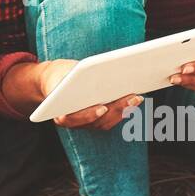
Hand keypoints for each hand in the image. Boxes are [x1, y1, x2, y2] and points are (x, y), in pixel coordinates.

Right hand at [4, 59, 141, 130]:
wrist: (58, 80)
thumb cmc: (59, 75)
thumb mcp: (61, 73)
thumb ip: (70, 77)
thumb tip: (89, 72)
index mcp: (60, 113)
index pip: (72, 118)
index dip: (88, 115)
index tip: (102, 108)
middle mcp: (75, 122)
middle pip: (97, 120)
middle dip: (116, 108)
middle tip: (131, 97)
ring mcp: (88, 123)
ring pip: (107, 121)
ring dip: (124, 109)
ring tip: (137, 96)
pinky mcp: (99, 119)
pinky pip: (112, 118)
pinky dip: (124, 109)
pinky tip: (135, 98)